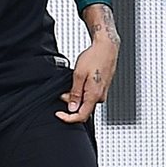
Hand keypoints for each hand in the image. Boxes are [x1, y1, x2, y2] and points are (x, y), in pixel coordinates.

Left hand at [58, 7, 118, 122]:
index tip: (58, 114)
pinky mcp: (102, 89)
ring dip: (75, 97)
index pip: (81, 116)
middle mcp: (100, 96)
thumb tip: (72, 108)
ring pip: (85, 102)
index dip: (68, 118)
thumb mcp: (78, 75)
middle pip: (83, 110)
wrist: (107, 48)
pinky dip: (81, 92)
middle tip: (63, 92)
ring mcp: (102, 93)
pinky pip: (89, 96)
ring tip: (72, 83)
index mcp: (94, 95)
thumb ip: (75, 93)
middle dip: (69, 104)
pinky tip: (78, 82)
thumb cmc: (94, 58)